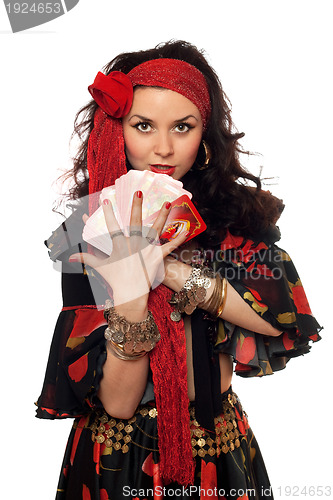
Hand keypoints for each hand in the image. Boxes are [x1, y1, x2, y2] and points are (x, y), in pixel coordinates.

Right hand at [69, 191, 188, 308]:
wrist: (129, 294)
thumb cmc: (115, 280)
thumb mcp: (100, 267)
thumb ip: (86, 259)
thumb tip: (71, 257)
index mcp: (119, 245)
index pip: (111, 226)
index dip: (107, 214)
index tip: (104, 201)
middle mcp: (133, 244)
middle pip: (136, 222)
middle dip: (136, 206)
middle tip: (138, 193)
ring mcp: (146, 250)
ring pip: (155, 229)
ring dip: (162, 216)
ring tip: (168, 203)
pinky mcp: (157, 257)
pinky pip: (170, 246)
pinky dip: (179, 239)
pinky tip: (187, 230)